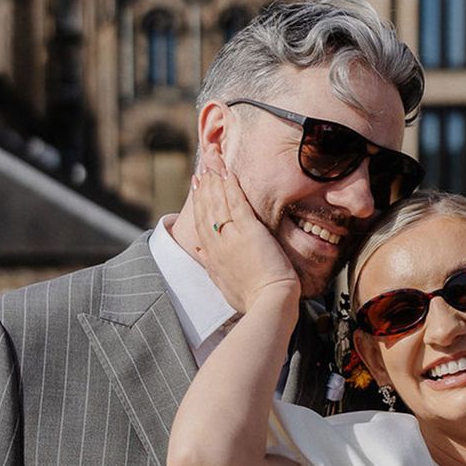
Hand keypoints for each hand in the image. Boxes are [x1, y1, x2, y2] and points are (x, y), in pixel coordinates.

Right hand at [191, 162, 299, 313]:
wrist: (268, 304)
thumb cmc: (252, 300)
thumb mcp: (224, 285)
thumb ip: (212, 266)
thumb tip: (200, 253)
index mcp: (212, 257)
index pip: (201, 224)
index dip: (198, 203)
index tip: (197, 187)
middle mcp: (217, 244)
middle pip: (206, 208)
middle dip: (204, 185)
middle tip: (202, 167)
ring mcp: (231, 236)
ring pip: (218, 202)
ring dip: (215, 179)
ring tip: (212, 162)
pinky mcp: (249, 231)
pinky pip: (236, 203)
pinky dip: (231, 186)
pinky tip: (228, 172)